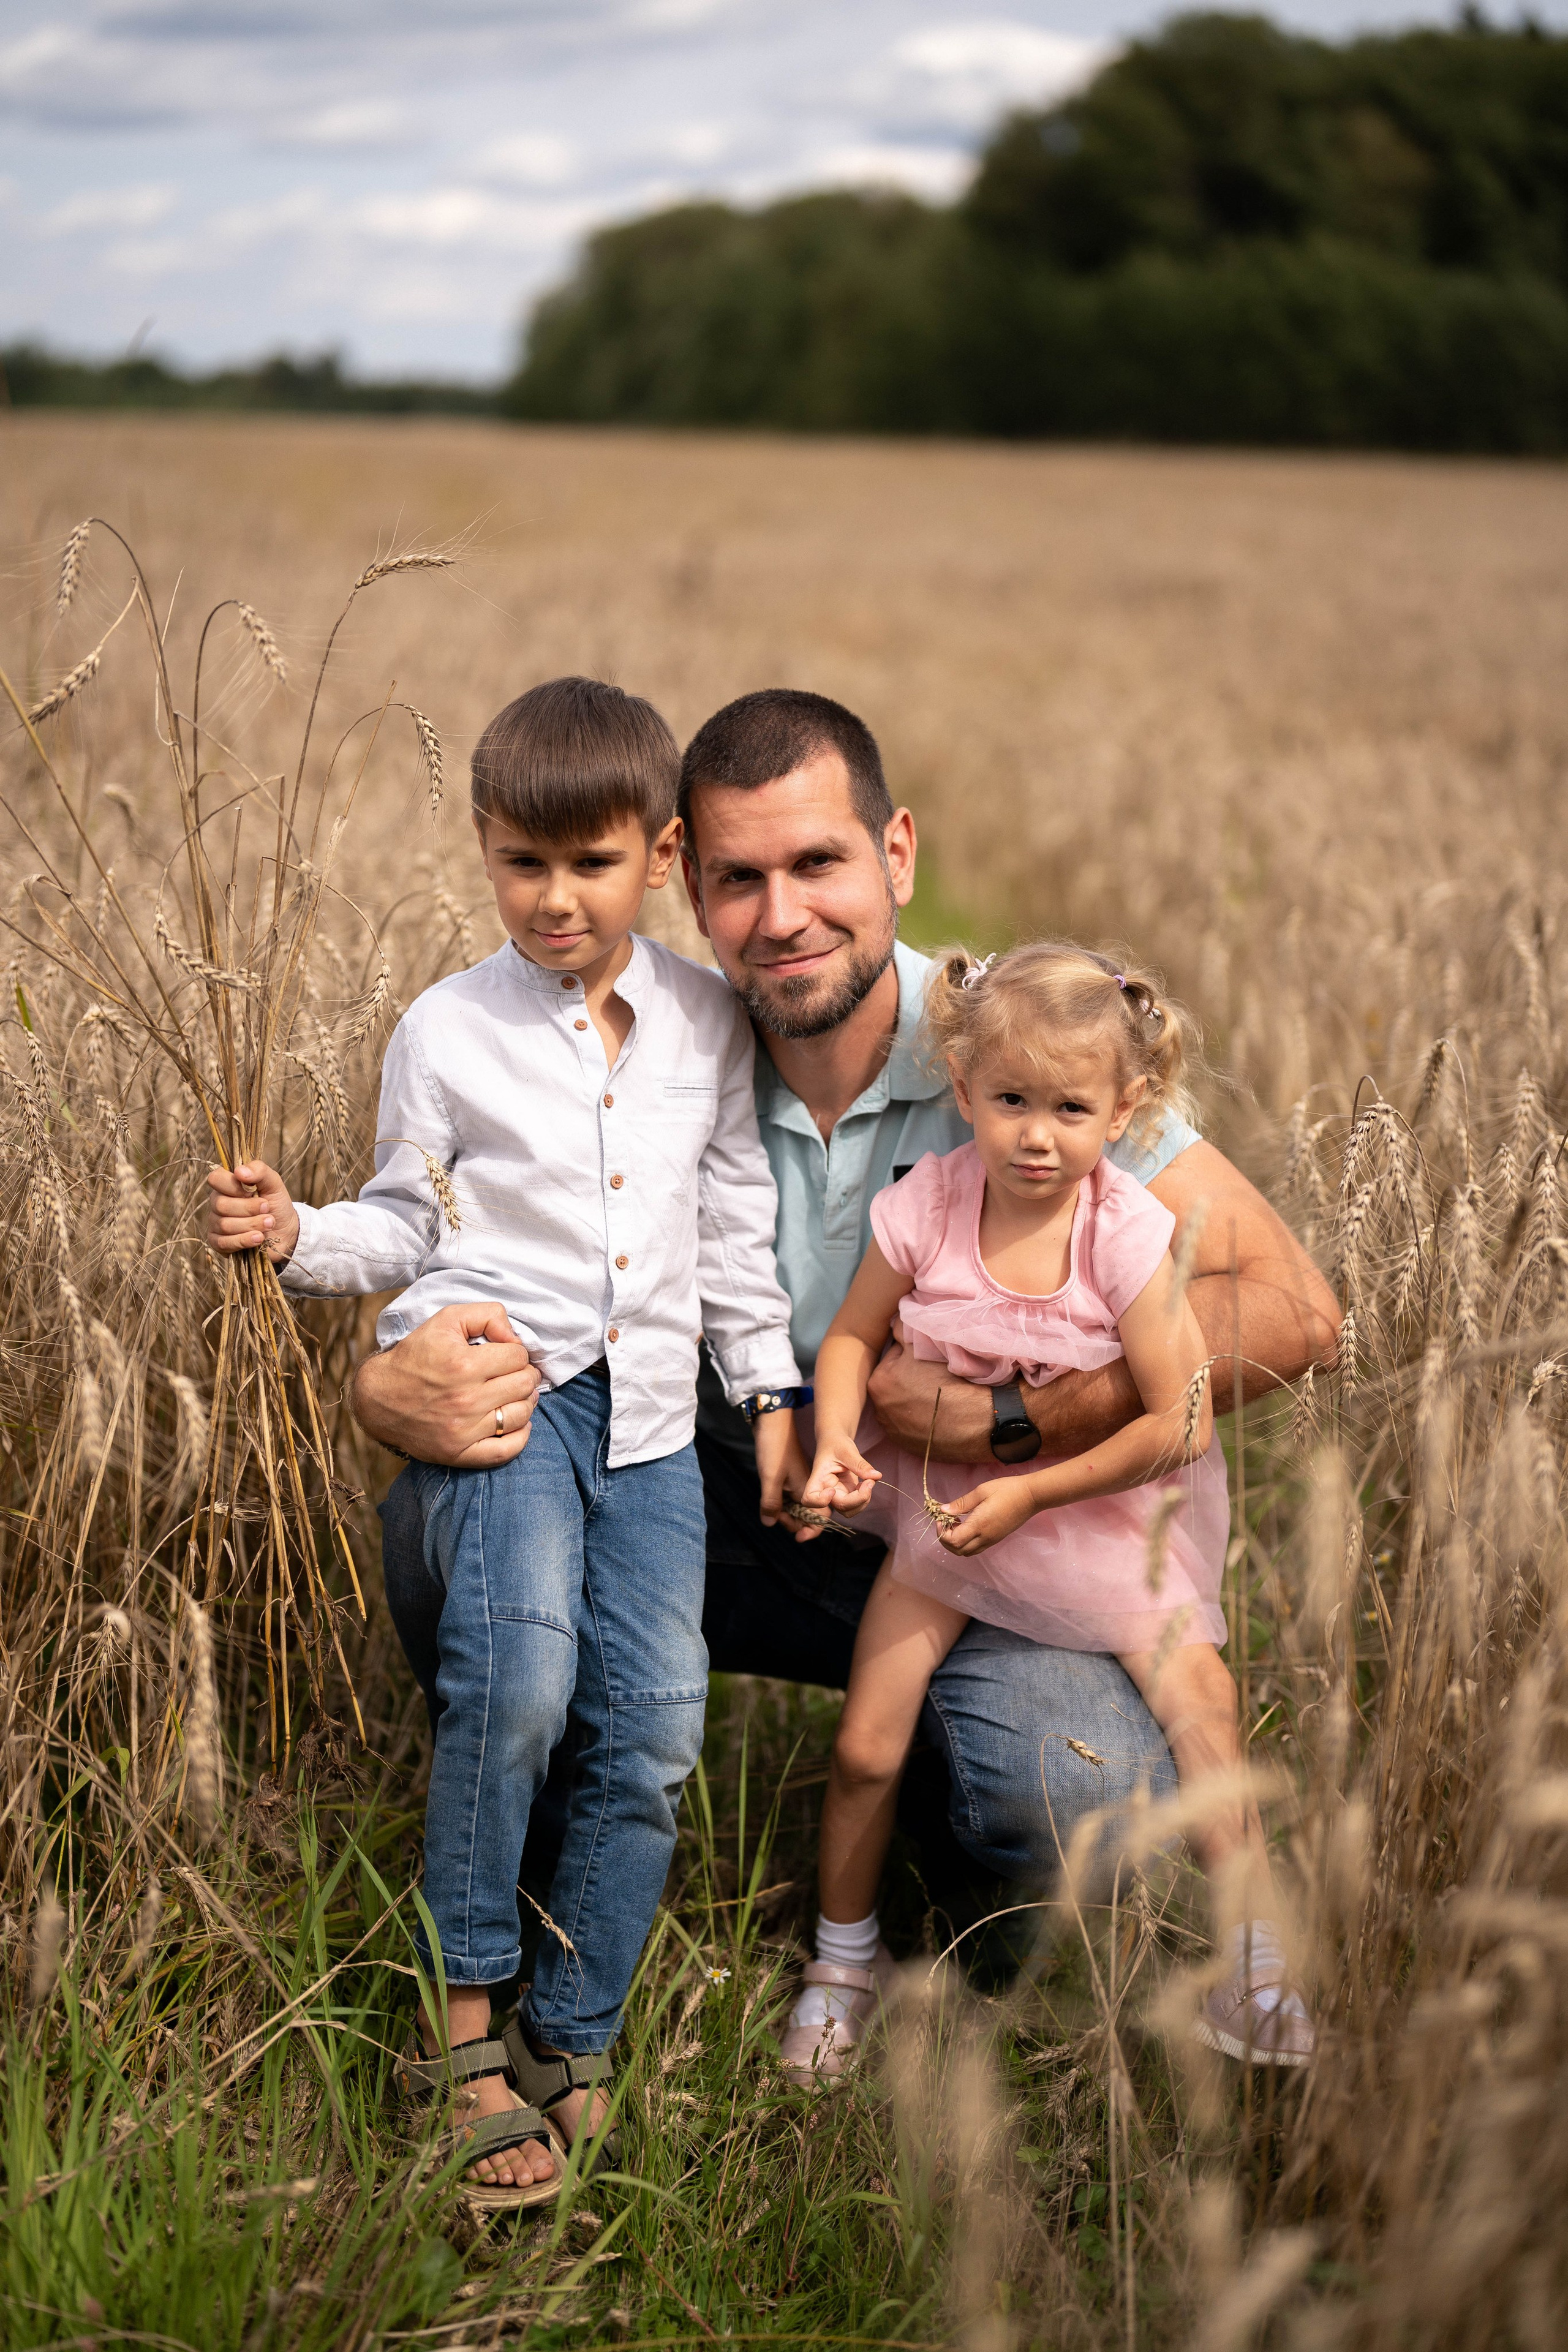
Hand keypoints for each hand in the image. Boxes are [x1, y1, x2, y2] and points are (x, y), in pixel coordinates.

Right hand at [206, 1160, 300, 1263]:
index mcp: (226, 1185)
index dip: (233, 1186)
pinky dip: (244, 1240)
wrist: (285, 1230)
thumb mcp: (273, 1183)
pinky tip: (259, 1238)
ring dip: (252, 1224)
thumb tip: (239, 1171)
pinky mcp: (219, 1243)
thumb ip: (259, 1170)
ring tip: (270, 1223)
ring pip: (225, 1225)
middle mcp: (217, 1203)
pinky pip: (224, 1243)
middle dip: (249, 1208)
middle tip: (267, 1208)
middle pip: (221, 1205)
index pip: (215, 1179)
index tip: (252, 1191)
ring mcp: (216, 1224)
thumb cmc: (276, 1203)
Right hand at [349, 1301, 540, 1467]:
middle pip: (523, 1384)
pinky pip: (505, 1451)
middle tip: (514, 1372)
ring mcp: (463, 1430)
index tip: (505, 1354)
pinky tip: (518, 1423)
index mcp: (463, 1365)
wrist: (379, 1397)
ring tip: (515, 1393)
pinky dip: (520, 1437)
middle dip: (524, 1373)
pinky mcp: (458, 1453)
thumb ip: (487, 1315)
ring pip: (519, 1415)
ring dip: (525, 1401)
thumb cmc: (415, 1356)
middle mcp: (465, 1400)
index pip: (518, 1356)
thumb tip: (515, 1337)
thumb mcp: (446, 1320)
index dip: (516, 1351)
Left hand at [755, 1409, 823, 1541]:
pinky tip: (770, 1502)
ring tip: (770, 1511)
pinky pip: (789, 1497)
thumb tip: (769, 1523)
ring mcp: (798, 1482)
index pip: (819, 1519)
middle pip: (807, 1516)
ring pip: (797, 1507)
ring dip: (786, 1514)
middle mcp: (807, 1487)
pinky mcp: (790, 1477)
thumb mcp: (770, 1478)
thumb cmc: (775, 1448)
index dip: (810, 1531)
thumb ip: (770, 1503)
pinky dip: (781, 1503)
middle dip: (793, 1523)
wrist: (773, 1422)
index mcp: (809, 1489)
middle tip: (775, 1517)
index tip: (797, 1538)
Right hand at [801, 1437, 881, 1518]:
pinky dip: (866, 1497)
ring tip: (869, 1481)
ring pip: (849, 1511)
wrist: (836, 1442)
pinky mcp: (847, 1494)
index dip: (821, 1501)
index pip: (810, 1499)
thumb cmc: (836, 1443)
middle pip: (839, 1506)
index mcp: (818, 1478)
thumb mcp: (847, 1450)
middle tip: (869, 1482)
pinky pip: (857, 1504)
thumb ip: (860, 1464)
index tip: (833, 1489)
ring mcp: (837, 1494)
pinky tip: (867, 1482)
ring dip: (863, 1501)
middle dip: (858, 1499)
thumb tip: (876, 1476)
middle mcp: (826, 1490)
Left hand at [866, 1331, 998, 1464]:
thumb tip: (893, 1322)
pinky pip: (910, 1425)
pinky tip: (937, 1414)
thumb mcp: (922, 1347)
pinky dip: (919, 1419)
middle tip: (932, 1377)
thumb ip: (901, 1332)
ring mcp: (893, 1431)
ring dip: (911, 1399)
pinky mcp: (908, 1447)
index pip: (892, 1359)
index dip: (910, 1355)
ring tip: (936, 1395)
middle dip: (907, 1378)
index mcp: (878, 1382)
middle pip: (893, 1383)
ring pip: (901, 1405)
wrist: (978, 1421)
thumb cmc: (950, 1380)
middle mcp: (879, 1410)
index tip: (926, 1358)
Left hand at [936, 1475, 1041, 1555]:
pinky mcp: (996, 1539)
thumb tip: (943, 1510)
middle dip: (946, 1540)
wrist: (1031, 1496)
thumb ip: (961, 1503)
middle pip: (958, 1551)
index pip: (954, 1541)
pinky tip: (967, 1526)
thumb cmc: (1007, 1489)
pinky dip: (966, 1542)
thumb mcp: (981, 1491)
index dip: (942, 1533)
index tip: (941, 1518)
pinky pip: (977, 1548)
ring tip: (956, 1524)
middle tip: (945, 1522)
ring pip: (967, 1552)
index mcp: (980, 1525)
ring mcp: (992, 1540)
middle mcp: (985, 1537)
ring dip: (956, 1543)